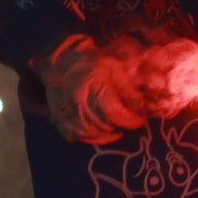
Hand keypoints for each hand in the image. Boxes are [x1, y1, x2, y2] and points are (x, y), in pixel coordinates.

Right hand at [40, 32, 188, 142]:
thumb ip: (127, 87)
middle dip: (119, 126)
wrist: (58, 61)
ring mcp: (64, 113)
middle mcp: (77, 102)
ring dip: (106, 134)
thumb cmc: (90, 62)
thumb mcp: (113, 67)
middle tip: (128, 122)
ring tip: (115, 128)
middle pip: (104, 125)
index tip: (139, 120)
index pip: (114, 113)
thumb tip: (141, 106)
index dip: (130, 120)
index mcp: (92, 87)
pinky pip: (75, 136)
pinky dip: (89, 137)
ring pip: (90, 134)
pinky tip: (99, 132)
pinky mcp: (57, 119)